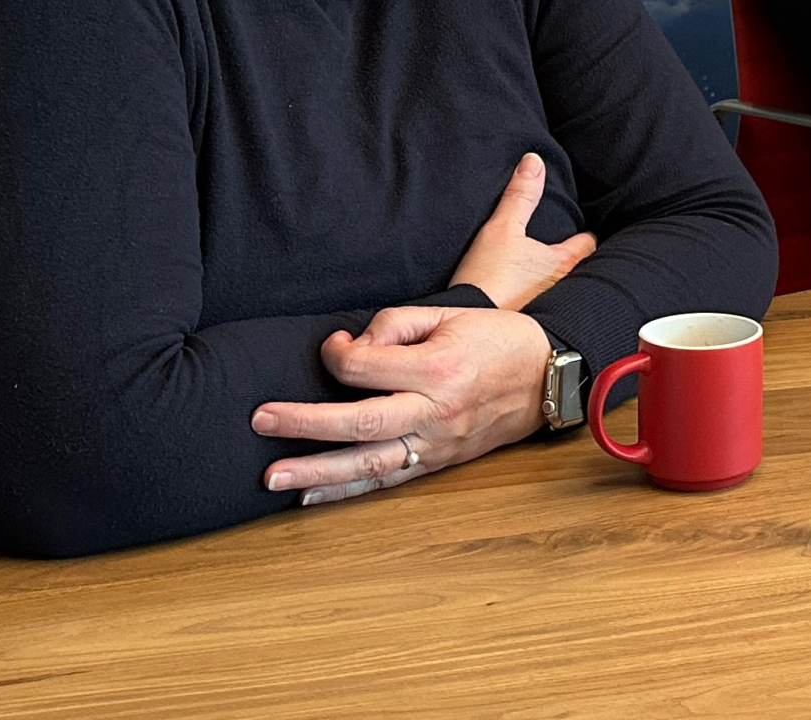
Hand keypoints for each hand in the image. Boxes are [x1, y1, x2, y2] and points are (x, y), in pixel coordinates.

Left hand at [251, 307, 551, 505]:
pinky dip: (347, 492)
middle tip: (259, 419)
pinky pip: (388, 481)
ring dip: (317, 473)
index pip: (365, 367)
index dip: (336, 354)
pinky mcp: (439, 462)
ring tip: (273, 477)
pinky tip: (311, 498)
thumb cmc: (499, 339)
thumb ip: (396, 324)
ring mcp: (437, 444)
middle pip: (358, 422)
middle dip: (303, 423)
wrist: (550, 376)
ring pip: (369, 463)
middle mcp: (436, 412)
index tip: (332, 346)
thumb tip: (352, 349)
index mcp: (438, 369)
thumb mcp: (451, 313)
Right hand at [451, 153, 595, 308]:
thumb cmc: (488, 278)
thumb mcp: (502, 229)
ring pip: (564, 292)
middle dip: (579, 263)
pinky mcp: (532, 326)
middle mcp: (564, 288)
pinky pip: (545, 310)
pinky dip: (543, 304)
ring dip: (561, 285)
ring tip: (551, 278)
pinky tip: (529, 302)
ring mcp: (550, 309)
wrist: (468, 322)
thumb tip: (534, 161)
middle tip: (575, 255)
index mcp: (562, 263)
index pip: (587, 244)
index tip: (585, 231)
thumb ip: (520, 195)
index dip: (586, 235)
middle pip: (581, 270)